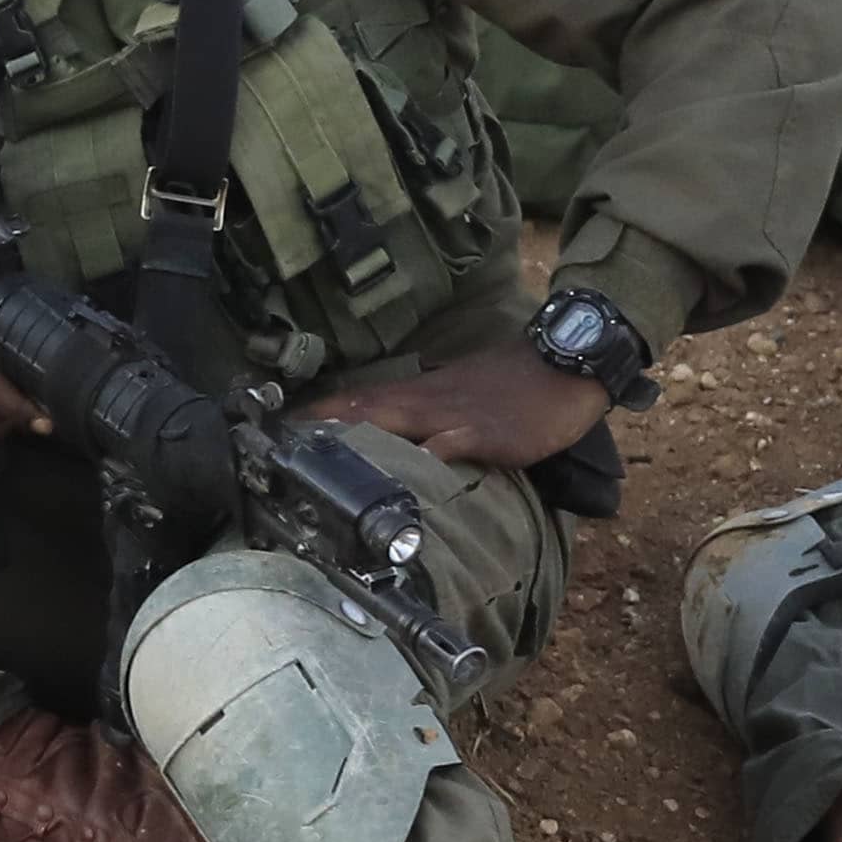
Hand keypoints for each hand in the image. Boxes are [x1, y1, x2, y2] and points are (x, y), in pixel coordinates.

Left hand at [304, 349, 615, 475]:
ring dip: (355, 437)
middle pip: (363, 409)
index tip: (279, 428)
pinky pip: (446, 446)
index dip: (320, 413)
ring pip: (393, 422)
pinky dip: (421, 460)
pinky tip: (399, 478)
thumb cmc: (517, 382)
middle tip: (276, 444)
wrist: (565, 363)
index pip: (359, 399)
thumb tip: (405, 441)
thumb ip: (431, 416)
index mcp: (421, 393)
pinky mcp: (482, 434)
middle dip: (321, 426)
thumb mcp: (465, 394)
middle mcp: (427, 401)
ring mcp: (452, 416)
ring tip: (317, 455)